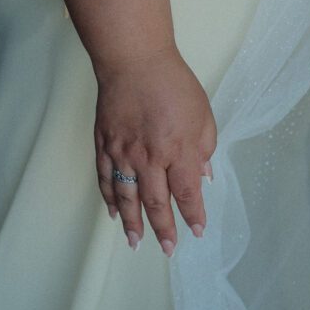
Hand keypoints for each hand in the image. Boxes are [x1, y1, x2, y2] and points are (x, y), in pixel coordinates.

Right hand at [94, 46, 215, 255]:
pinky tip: (114, 214)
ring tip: (136, 243)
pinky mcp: (104, 145)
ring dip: (132, 223)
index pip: (187, 194)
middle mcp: (149, 157)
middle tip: (167, 249)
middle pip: (156, 203)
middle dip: (163, 229)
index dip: (193, 216)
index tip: (198, 231)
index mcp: (178, 150)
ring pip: (127, 197)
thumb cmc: (173, 84)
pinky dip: (110, 199)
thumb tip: (204, 177)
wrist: (133, 60)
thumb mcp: (203, 115)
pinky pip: (106, 179)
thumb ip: (205, 150)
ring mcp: (123, 153)